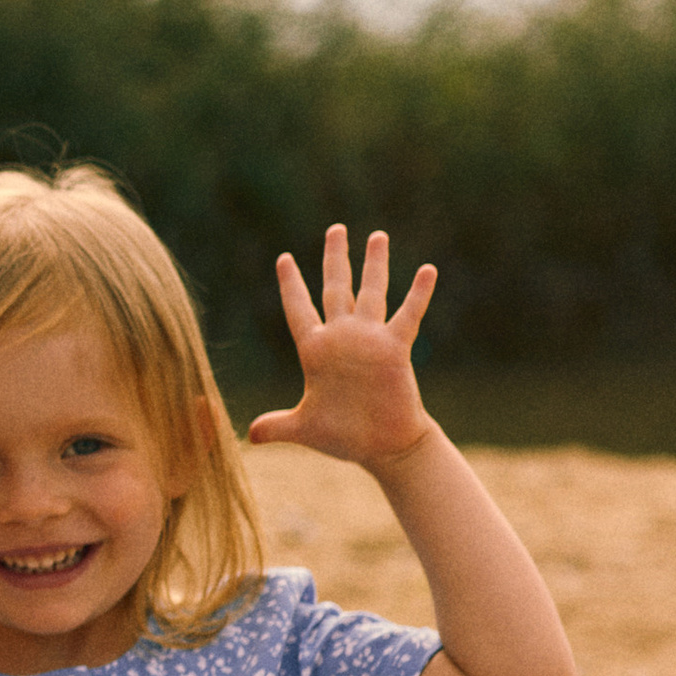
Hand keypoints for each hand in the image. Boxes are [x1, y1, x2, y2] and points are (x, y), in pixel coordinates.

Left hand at [249, 227, 439, 467]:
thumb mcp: (303, 428)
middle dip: (335, 257)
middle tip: (336, 228)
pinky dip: (417, 294)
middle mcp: (341, 338)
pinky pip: (407, 316)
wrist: (383, 447)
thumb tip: (248, 436)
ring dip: (374, 264)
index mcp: (315, 350)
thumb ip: (276, 426)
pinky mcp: (395, 349)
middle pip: (336, 287)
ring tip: (377, 235)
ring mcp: (369, 340)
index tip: (283, 258)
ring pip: (371, 292)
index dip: (291, 284)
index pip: (298, 308)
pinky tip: (427, 269)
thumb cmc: (346, 437)